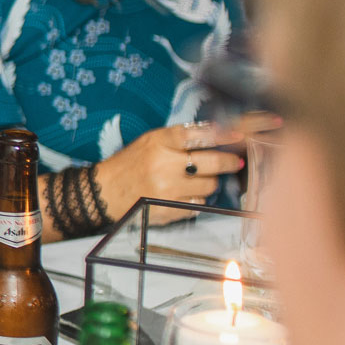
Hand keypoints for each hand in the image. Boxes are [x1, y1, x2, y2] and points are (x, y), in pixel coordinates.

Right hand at [94, 121, 243, 219]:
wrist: (105, 191)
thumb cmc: (131, 163)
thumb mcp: (150, 141)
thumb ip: (181, 137)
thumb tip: (221, 134)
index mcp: (159, 143)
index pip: (200, 135)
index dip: (225, 135)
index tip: (240, 136)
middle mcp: (164, 165)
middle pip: (213, 163)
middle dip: (229, 162)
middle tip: (235, 162)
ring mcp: (167, 190)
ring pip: (210, 185)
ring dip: (209, 182)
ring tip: (194, 180)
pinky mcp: (169, 210)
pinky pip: (199, 204)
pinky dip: (196, 199)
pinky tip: (183, 195)